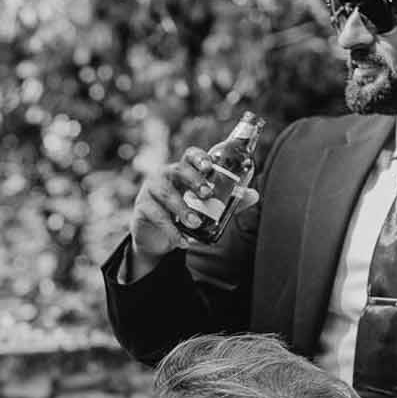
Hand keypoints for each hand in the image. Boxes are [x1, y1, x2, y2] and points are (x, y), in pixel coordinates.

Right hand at [126, 149, 259, 274]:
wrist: (155, 238)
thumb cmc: (182, 215)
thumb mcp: (204, 208)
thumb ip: (228, 202)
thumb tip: (254, 196)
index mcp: (182, 170)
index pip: (189, 156)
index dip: (199, 158)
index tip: (210, 166)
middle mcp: (164, 176)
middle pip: (177, 170)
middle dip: (193, 179)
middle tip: (207, 193)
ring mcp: (150, 191)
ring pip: (166, 194)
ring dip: (182, 209)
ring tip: (196, 224)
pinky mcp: (142, 209)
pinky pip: (157, 217)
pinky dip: (171, 231)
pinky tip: (182, 241)